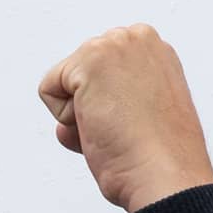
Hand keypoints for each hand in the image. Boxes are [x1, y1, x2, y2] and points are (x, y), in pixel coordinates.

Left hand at [36, 25, 212, 212]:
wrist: (164, 174)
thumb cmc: (158, 156)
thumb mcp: (140, 118)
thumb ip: (109, 104)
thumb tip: (66, 127)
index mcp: (153, 50)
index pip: (97, 74)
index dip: (106, 107)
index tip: (133, 124)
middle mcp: (136, 38)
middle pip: (77, 75)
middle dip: (89, 107)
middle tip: (122, 129)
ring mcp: (115, 44)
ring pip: (64, 82)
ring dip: (79, 115)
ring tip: (114, 127)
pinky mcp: (90, 59)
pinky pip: (49, 90)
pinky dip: (65, 117)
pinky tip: (99, 124)